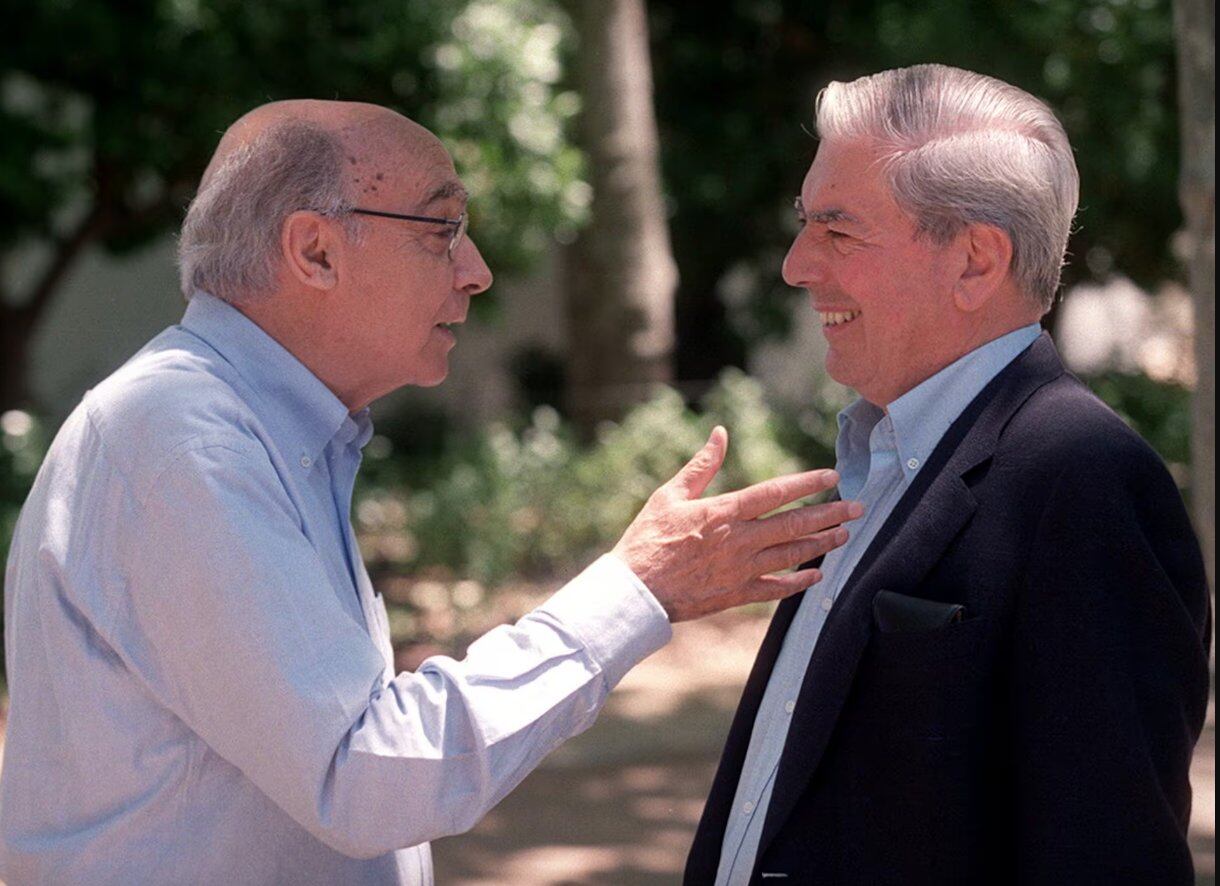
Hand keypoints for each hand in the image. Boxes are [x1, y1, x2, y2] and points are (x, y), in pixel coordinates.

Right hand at [612, 426, 862, 621]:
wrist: (635, 591)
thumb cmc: (647, 539)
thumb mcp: (670, 495)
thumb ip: (701, 466)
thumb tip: (719, 433)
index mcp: (724, 512)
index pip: (775, 493)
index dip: (807, 483)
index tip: (832, 477)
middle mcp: (739, 540)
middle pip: (794, 524)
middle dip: (830, 514)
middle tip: (858, 508)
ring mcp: (740, 570)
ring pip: (791, 555)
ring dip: (822, 544)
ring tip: (844, 535)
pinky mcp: (736, 594)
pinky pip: (776, 589)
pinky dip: (799, 582)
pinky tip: (816, 576)